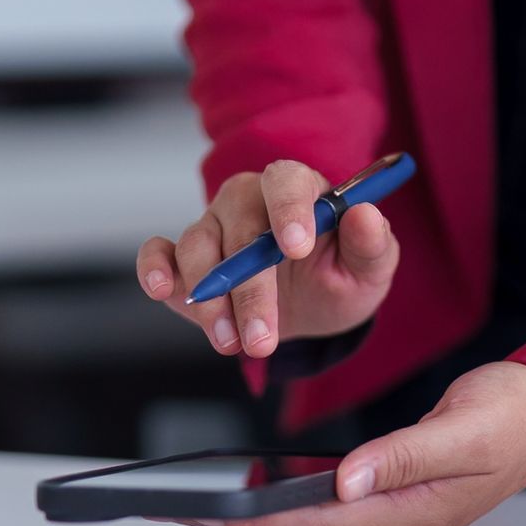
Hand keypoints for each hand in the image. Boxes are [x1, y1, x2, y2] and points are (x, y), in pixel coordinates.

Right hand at [138, 160, 399, 357]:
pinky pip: (159, 251)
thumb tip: (366, 215)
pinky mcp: (182, 258)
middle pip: (239, 228)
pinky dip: (154, 267)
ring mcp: (213, 226)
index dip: (289, 210)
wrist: (311, 308)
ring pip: (198, 249)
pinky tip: (161, 289)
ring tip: (233, 344)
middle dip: (250, 289)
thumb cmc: (340, 277)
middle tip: (263, 339)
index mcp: (298, 190)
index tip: (296, 249)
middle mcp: (249, 200)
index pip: (287, 181)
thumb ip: (372, 244)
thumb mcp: (369, 270)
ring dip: (211, 301)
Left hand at [180, 361, 525, 525]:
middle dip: (245, 520)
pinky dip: (292, 501)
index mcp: (415, 517)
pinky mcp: (397, 503)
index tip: (210, 510)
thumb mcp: (464, 428)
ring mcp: (400, 521)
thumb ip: (405, 454)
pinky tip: (261, 492)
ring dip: (263, 514)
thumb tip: (348, 479)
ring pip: (316, 523)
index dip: (258, 518)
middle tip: (184, 507)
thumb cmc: (516, 416)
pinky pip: (333, 510)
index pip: (318, 523)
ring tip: (206, 502)